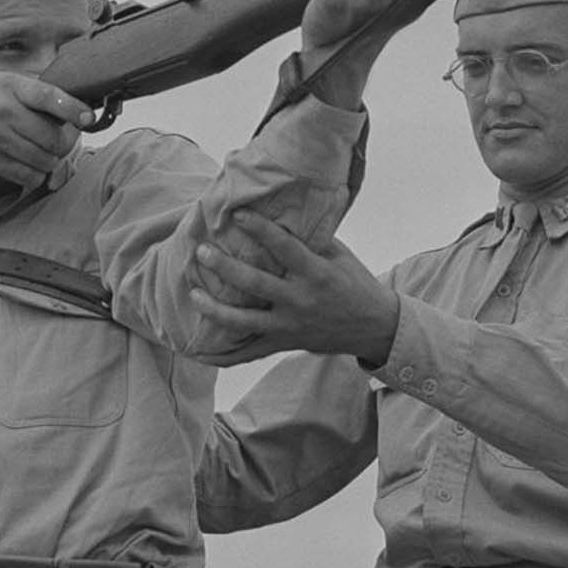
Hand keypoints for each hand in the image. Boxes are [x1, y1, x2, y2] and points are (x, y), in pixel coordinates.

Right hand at [0, 73, 94, 185]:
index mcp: (12, 86)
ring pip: (43, 161)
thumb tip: (74, 112)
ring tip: (39, 156)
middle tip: (58, 145)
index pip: (51, 96)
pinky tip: (27, 168)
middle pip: (54, 139)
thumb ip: (34, 94)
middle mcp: (4, 110)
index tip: (88, 118)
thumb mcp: (2, 83)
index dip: (75, 109)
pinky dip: (33, 176)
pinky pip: (25, 176)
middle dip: (62, 147)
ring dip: (48, 163)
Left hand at [189, 210, 399, 366]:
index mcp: (317, 274)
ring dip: (215, 308)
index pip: (284, 248)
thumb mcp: (340, 256)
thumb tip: (281, 212)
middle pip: (255, 284)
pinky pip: (248, 353)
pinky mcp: (284, 343)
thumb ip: (311, 239)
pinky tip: (197, 351)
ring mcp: (290, 326)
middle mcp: (301, 301)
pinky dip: (222, 355)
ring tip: (193, 294)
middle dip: (225, 268)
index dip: (260, 229)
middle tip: (202, 252)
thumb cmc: (355, 283)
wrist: (374, 327)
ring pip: (244, 321)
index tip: (237, 215)